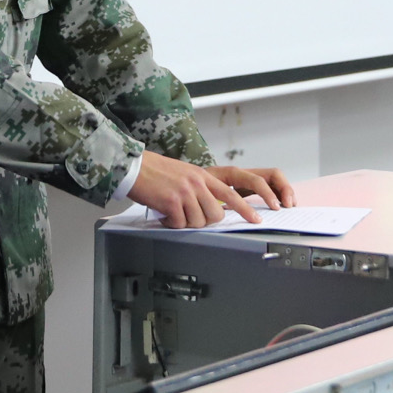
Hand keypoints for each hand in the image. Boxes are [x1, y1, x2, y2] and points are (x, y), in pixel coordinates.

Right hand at [128, 152, 287, 227]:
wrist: (135, 168)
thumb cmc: (157, 172)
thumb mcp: (185, 174)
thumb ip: (200, 189)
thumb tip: (210, 210)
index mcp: (203, 176)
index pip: (232, 193)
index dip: (246, 209)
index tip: (256, 219)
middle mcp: (197, 183)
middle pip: (215, 214)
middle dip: (205, 221)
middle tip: (189, 217)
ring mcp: (185, 192)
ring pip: (198, 222)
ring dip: (185, 222)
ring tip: (173, 212)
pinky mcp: (172, 202)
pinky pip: (180, 224)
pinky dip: (171, 223)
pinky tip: (164, 214)